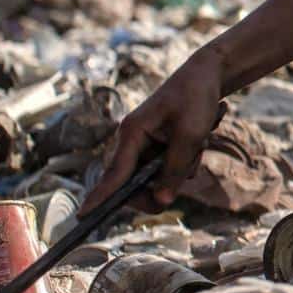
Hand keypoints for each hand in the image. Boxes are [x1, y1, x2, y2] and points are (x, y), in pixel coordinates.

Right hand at [82, 50, 227, 211]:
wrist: (208, 75)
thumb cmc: (196, 98)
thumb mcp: (190, 135)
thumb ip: (174, 169)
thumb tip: (162, 202)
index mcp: (132, 134)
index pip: (113, 175)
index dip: (100, 198)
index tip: (83, 218)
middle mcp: (133, 142)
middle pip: (139, 184)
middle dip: (167, 180)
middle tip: (190, 163)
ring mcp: (146, 145)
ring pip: (160, 177)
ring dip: (184, 165)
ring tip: (200, 139)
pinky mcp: (159, 146)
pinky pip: (171, 167)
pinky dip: (189, 158)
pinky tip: (201, 137)